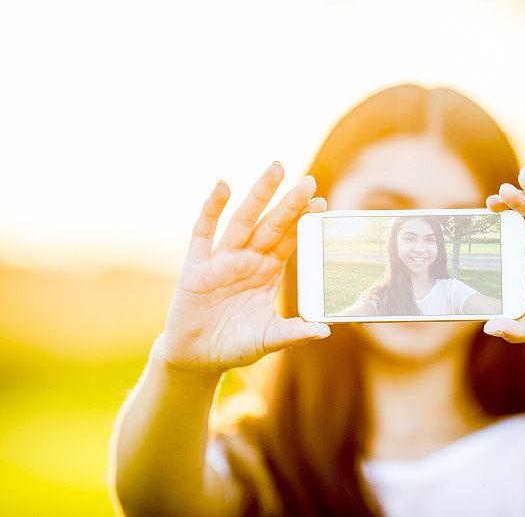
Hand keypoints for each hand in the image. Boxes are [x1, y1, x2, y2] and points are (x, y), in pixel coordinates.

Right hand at [154, 163, 329, 375]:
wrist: (197, 359)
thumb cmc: (235, 345)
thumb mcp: (269, 339)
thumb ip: (294, 332)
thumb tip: (325, 330)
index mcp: (268, 272)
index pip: (289, 240)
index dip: (304, 221)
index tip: (322, 202)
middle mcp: (248, 260)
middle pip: (272, 224)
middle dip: (290, 203)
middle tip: (309, 180)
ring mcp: (222, 260)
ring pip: (243, 220)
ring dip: (259, 195)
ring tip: (276, 169)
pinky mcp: (196, 266)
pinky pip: (204, 232)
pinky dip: (212, 208)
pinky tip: (223, 186)